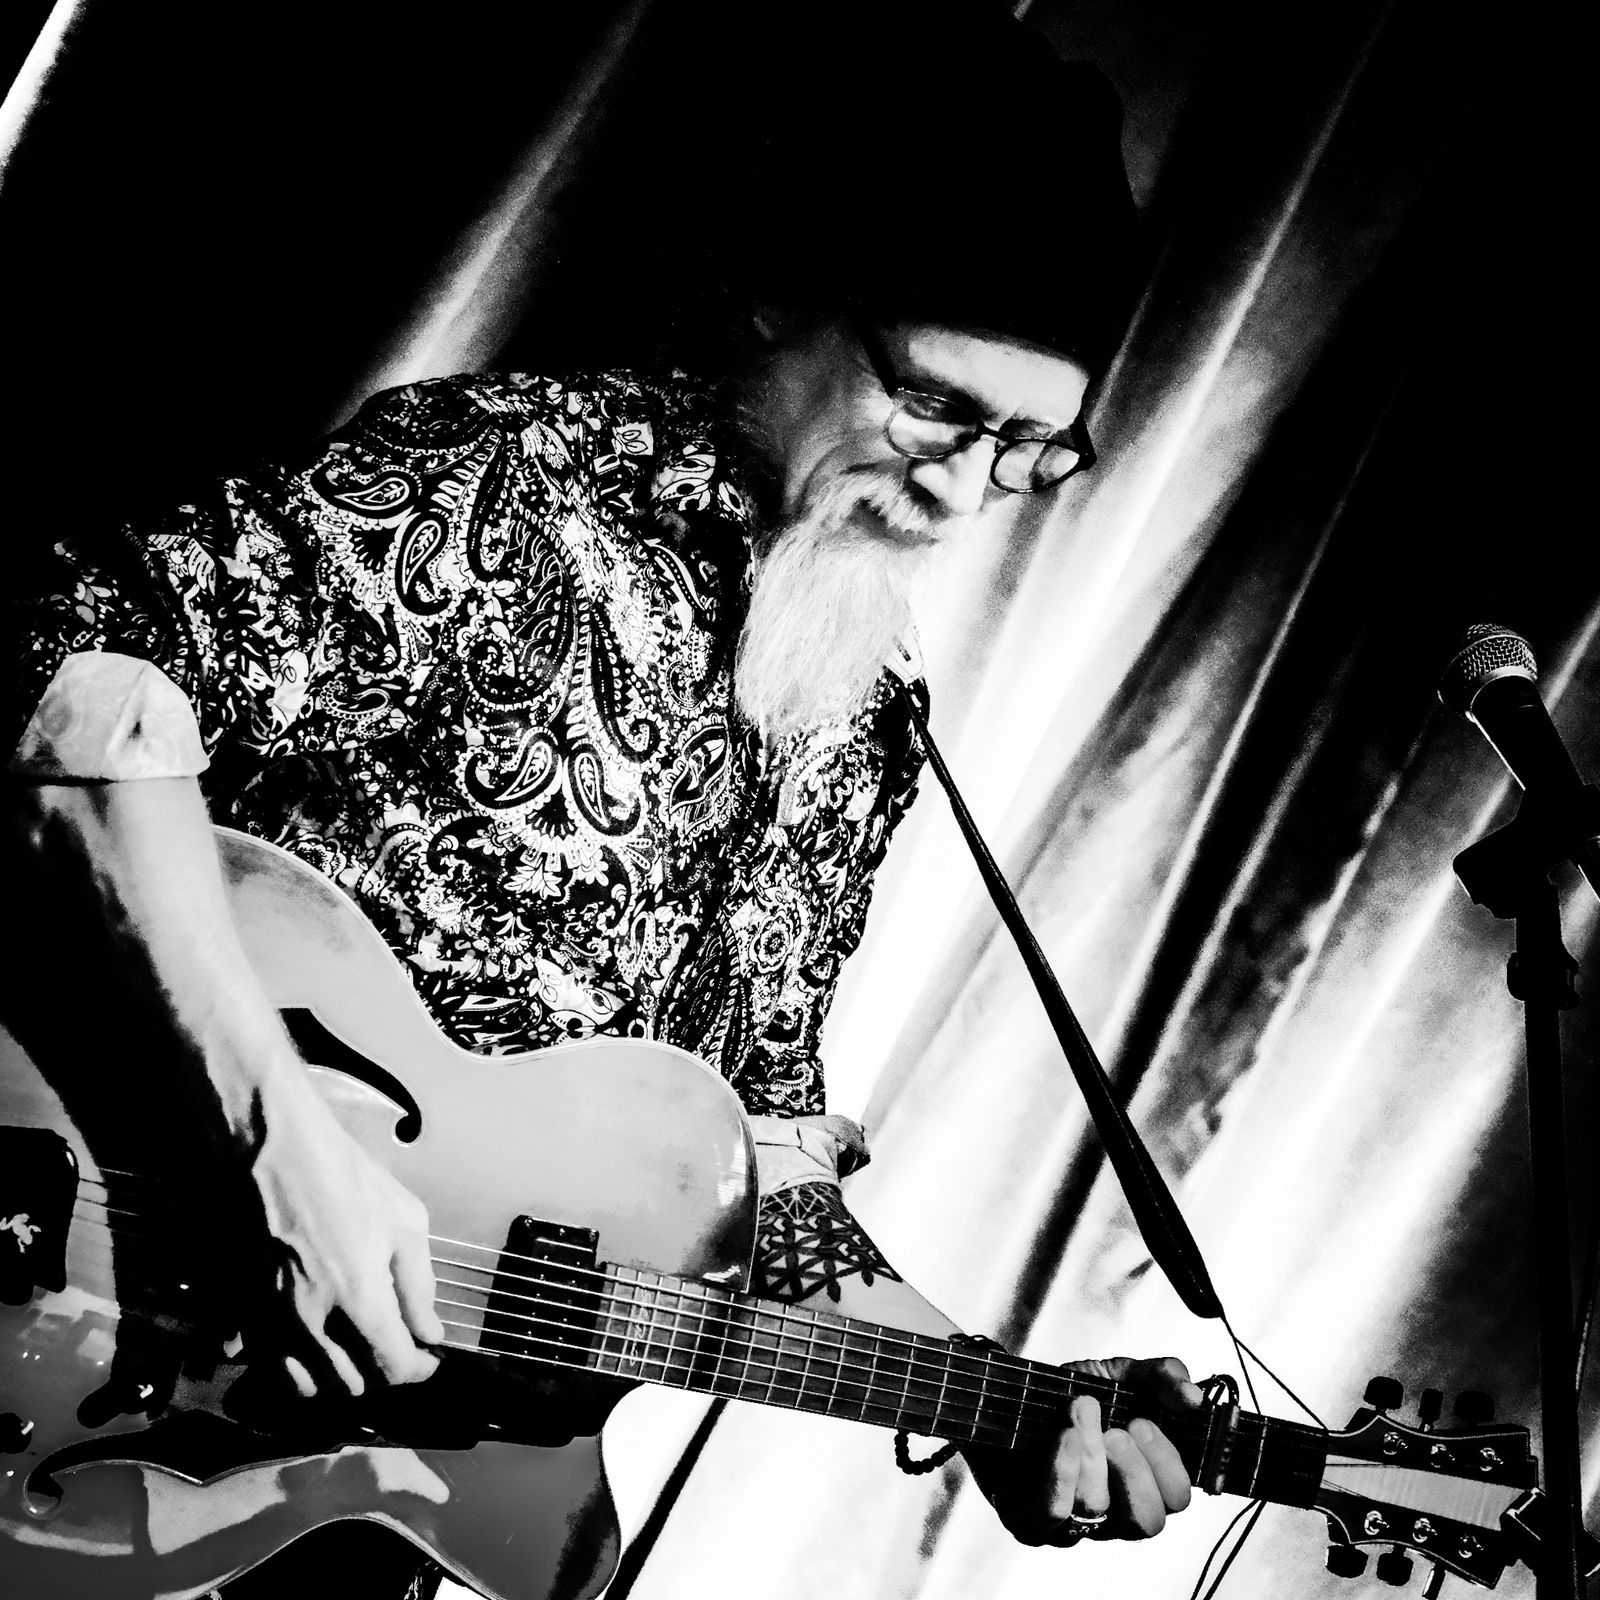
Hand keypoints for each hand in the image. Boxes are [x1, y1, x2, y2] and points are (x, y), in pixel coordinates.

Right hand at [243, 1073, 444, 1397]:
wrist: (271, 1147)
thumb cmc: (339, 1173)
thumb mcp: (405, 1221)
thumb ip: (420, 1287)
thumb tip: (429, 1331)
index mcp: (359, 1300)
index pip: (395, 1368)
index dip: (420, 1368)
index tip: (428, 1357)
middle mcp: (311, 1324)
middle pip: (351, 1387)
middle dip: (380, 1372)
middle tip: (394, 1344)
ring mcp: (269, 1323)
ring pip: (306, 1387)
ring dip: (335, 1377)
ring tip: (354, 1347)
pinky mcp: (239, 1313)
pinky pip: (265, 1366)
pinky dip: (290, 1365)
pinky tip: (306, 1340)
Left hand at [965, 1356, 1200, 1546]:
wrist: (1005, 1393)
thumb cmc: (1069, 1394)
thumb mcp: (1119, 1375)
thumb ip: (1159, 1377)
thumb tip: (1194, 1396)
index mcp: (1142, 1484)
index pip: (1176, 1498)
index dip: (1167, 1464)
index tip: (1143, 1421)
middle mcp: (1112, 1514)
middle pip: (1147, 1521)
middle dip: (1135, 1470)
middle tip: (1119, 1430)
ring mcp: (1071, 1524)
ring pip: (1097, 1510)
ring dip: (1092, 1454)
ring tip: (1080, 1412)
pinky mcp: (1029, 1522)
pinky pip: (1051, 1515)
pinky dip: (1061, 1472)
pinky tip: (1063, 1437)